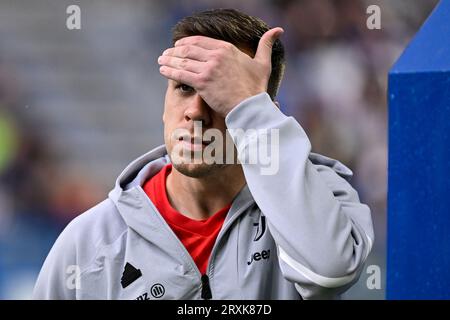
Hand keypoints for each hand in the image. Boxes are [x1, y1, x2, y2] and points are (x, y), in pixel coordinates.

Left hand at [158, 28, 283, 116]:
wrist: (251, 106)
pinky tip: (163, 70)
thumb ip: (266, 45)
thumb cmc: (256, 88)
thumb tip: (278, 30)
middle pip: (188, 49)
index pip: (200, 41)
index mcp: (227, 49)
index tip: (179, 45)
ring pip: (182, 60)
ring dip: (168, 60)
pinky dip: (169, 71)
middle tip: (166, 54)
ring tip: (161, 61)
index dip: (187, 42)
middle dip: (174, 51)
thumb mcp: (263, 63)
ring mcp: (208, 68)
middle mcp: (216, 55)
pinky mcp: (202, 82)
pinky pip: (181, 74)